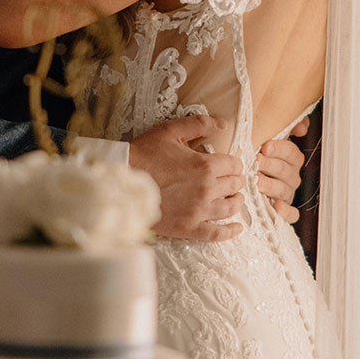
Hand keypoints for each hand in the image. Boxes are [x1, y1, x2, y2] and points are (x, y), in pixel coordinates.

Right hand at [128, 116, 244, 242]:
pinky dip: (231, 231)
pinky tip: (237, 227)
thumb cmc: (144, 156)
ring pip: (231, 208)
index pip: (234, 165)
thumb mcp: (170, 131)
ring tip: (235, 198)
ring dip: (236, 201)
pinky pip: (217, 234)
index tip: (230, 164)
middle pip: (235, 185)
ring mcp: (199, 211)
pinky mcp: (189, 228)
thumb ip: (199, 124)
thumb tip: (223, 124)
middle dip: (235, 180)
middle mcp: (207, 189)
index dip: (234, 163)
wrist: (122, 183)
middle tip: (230, 179)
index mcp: (205, 166)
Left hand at [256, 118, 308, 223]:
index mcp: (291, 158)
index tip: (265, 146)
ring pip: (284, 190)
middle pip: (285, 171)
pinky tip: (276, 206)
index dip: (279, 149)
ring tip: (256, 181)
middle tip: (255, 161)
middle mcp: (291, 176)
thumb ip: (288, 126)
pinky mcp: (284, 210)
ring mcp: (287, 194)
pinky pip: (291, 214)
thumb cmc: (256, 155)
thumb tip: (301, 128)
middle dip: (270, 165)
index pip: (290, 152)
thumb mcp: (266, 136)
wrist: (244, 178)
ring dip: (270, 185)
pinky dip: (286, 212)